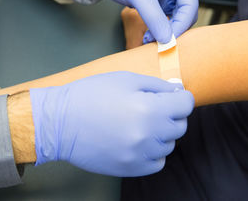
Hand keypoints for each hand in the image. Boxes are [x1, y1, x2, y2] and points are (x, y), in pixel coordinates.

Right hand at [30, 71, 193, 175]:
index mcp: (149, 108)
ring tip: (141, 124)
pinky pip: (157, 162)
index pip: (186, 105)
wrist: (60, 123)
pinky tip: (139, 141)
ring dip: (162, 133)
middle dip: (172, 114)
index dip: (180, 98)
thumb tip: (178, 92)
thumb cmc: (91, 95)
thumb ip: (157, 86)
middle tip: (153, 108)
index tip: (173, 97)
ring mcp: (140, 154)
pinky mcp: (130, 169)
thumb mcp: (126, 79)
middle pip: (180, 125)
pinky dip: (154, 152)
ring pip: (169, 144)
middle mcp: (148, 134)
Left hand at [82, 0, 197, 43]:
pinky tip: (148, 36)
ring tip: (149, 40)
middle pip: (186, 14)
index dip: (181, 25)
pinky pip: (165, 20)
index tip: (169, 40)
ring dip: (165, 32)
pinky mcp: (160, 2)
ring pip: (177, 20)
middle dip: (173, 30)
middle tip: (159, 43)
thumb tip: (167, 39)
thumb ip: (153, 16)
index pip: (190, 5)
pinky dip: (158, 30)